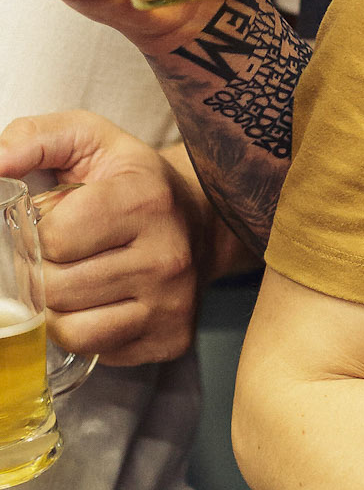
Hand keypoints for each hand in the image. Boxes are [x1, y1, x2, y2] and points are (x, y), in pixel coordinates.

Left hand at [0, 111, 210, 365]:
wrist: (202, 218)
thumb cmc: (134, 181)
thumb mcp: (89, 140)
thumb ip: (35, 138)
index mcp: (145, 199)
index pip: (56, 238)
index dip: (40, 233)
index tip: (54, 222)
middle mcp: (167, 255)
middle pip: (58, 288)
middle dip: (42, 272)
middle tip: (58, 256)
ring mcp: (172, 302)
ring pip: (72, 330)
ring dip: (58, 307)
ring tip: (75, 279)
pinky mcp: (172, 338)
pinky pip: (98, 350)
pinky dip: (86, 331)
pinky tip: (100, 302)